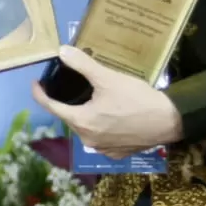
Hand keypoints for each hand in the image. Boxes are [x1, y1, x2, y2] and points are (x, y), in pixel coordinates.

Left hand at [31, 46, 183, 157]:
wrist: (170, 121)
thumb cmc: (136, 99)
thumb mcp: (108, 78)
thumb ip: (83, 65)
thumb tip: (61, 51)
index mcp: (82, 122)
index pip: (52, 107)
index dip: (40, 94)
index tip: (35, 82)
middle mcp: (88, 140)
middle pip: (69, 117)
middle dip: (65, 101)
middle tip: (68, 84)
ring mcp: (103, 149)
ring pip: (85, 127)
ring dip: (84, 113)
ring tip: (89, 97)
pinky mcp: (118, 153)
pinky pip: (101, 137)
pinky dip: (99, 124)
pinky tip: (108, 114)